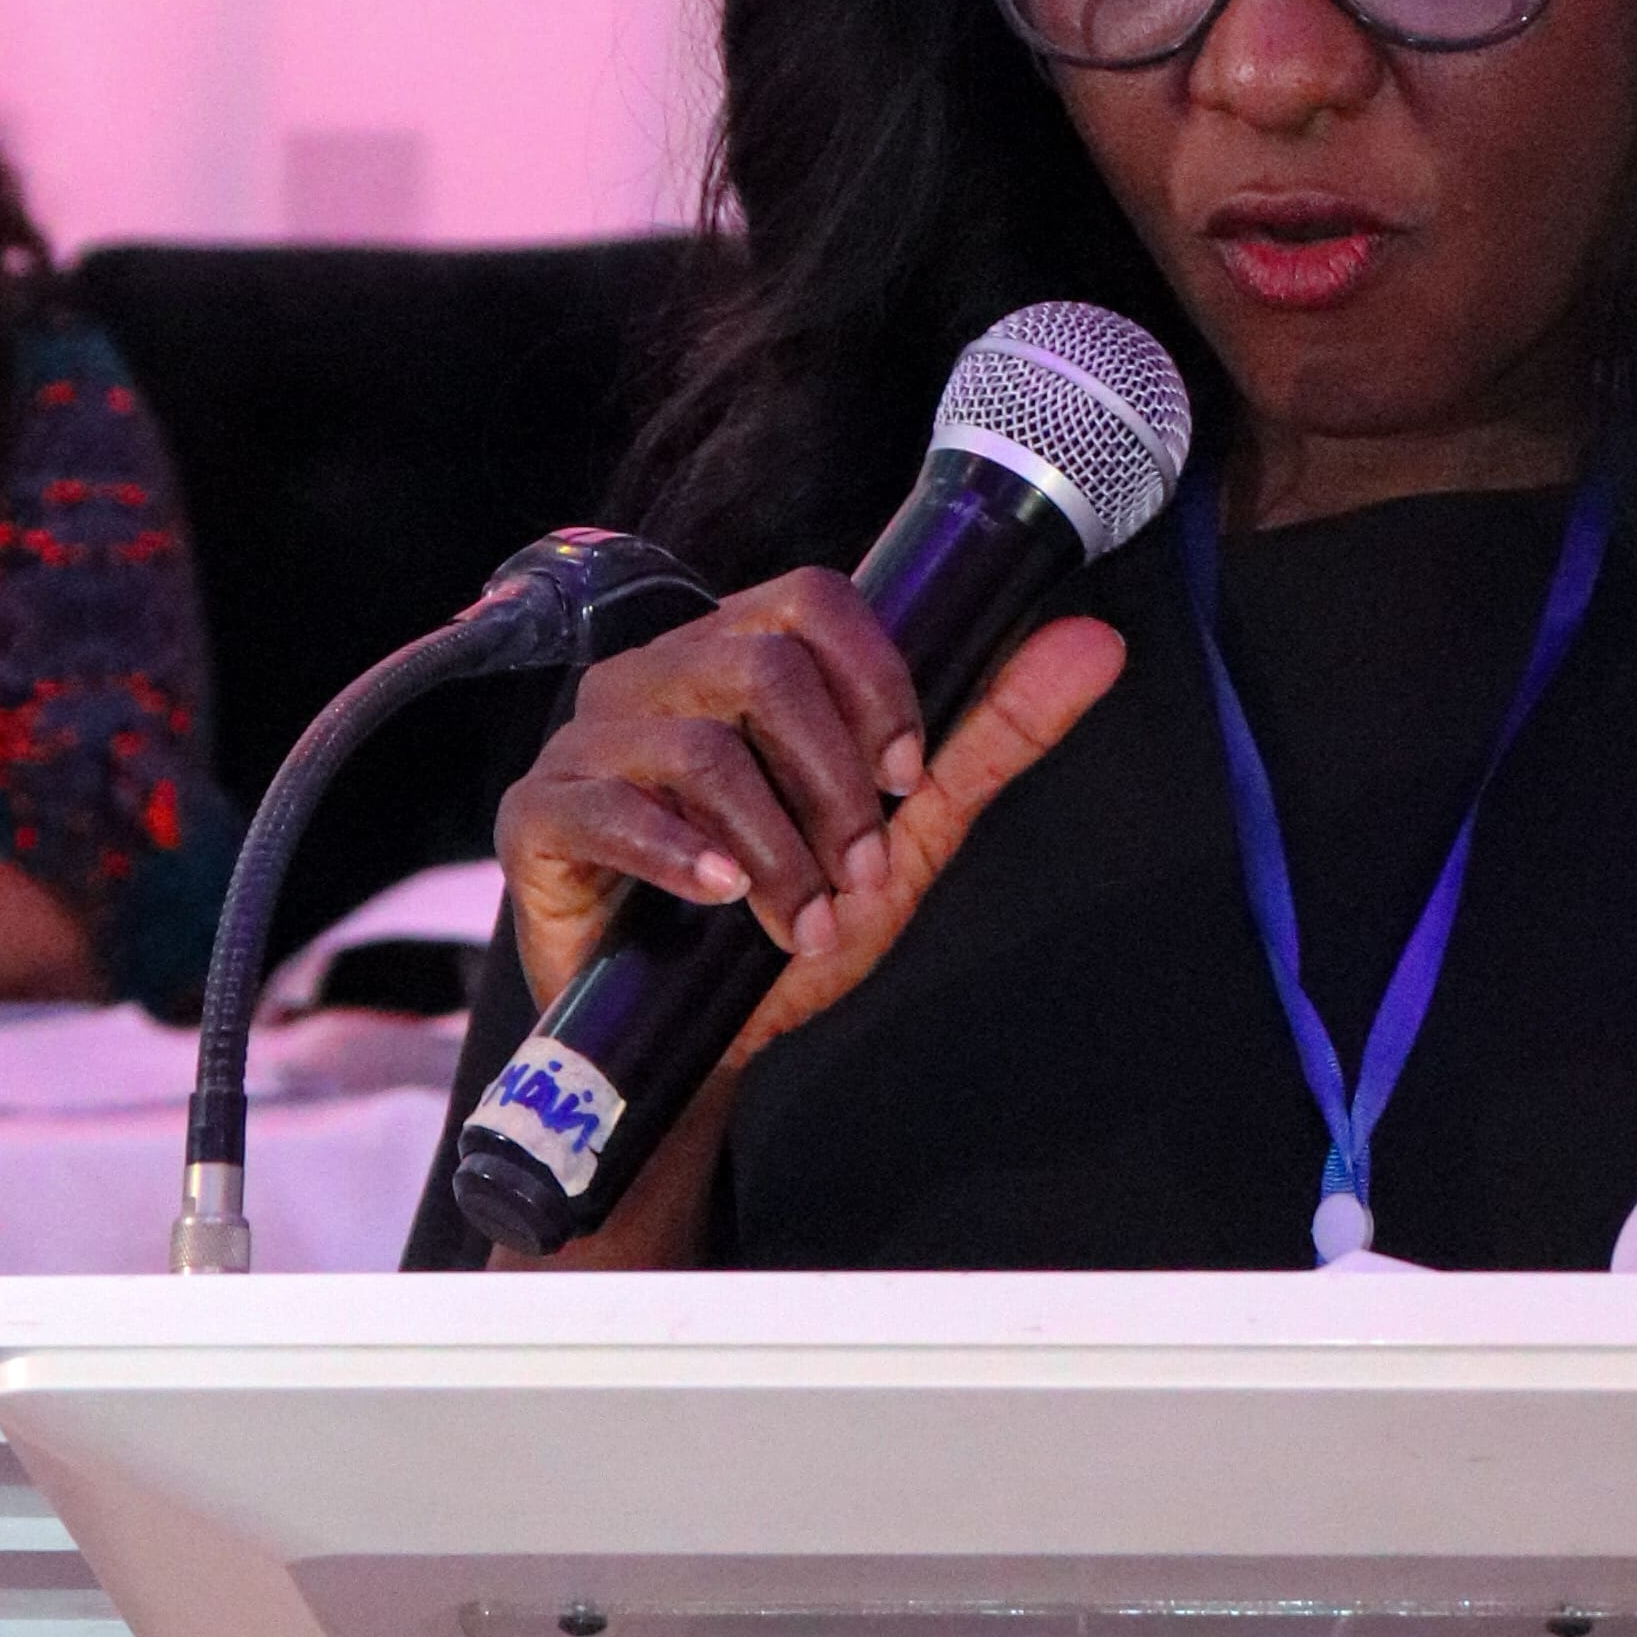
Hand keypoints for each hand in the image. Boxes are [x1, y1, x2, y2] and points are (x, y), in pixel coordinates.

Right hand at [496, 571, 1128, 1041]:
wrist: (695, 1037)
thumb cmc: (787, 914)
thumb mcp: (907, 828)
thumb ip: (992, 732)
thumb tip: (1098, 642)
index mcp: (739, 653)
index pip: (811, 599)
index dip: (873, 680)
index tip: (906, 776)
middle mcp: (657, 676)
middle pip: (758, 665)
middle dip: (831, 783)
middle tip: (858, 872)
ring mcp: (589, 740)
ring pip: (697, 743)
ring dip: (775, 845)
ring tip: (800, 916)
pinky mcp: (538, 814)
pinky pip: (603, 803)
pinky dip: (677, 853)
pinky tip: (720, 895)